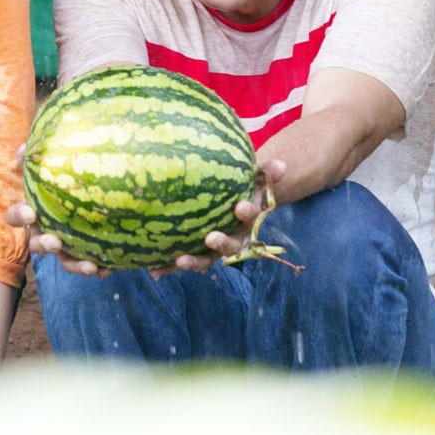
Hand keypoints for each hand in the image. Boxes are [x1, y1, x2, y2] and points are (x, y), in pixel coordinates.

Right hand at [7, 143, 112, 276]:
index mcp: (31, 213)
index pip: (15, 216)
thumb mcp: (46, 167)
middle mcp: (43, 232)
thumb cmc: (57, 179)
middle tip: (55, 242)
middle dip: (44, 245)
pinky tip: (109, 269)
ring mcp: (63, 246)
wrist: (80, 195)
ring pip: (64, 261)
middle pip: (36, 245)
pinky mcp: (81, 254)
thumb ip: (34, 158)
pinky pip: (86, 264)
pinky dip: (97, 268)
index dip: (19, 216)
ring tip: (90, 267)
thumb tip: (25, 147)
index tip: (30, 212)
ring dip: (75, 265)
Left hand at [147, 159, 286, 277]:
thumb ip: (266, 170)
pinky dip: (169, 266)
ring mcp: (214, 248)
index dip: (248, 213)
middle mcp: (233, 237)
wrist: (231, 200)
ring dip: (194, 262)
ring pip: (207, 259)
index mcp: (248, 218)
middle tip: (211, 238)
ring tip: (180, 260)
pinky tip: (153, 270)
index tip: (241, 206)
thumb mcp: (254, 175)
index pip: (252, 217)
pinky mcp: (195, 251)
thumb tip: (282, 164)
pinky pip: (183, 259)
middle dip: (222, 244)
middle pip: (232, 246)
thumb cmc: (241, 183)